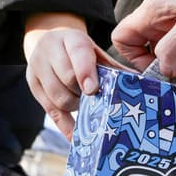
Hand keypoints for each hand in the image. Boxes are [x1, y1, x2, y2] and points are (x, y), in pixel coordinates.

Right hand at [22, 13, 126, 138]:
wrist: (51, 44)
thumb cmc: (82, 53)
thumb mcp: (97, 54)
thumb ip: (115, 68)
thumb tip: (142, 88)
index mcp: (70, 38)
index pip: (78, 53)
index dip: (85, 72)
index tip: (92, 89)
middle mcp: (49, 49)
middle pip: (66, 78)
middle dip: (83, 92)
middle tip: (95, 97)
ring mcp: (37, 67)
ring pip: (58, 97)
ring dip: (76, 106)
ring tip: (86, 103)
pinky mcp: (33, 86)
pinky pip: (50, 111)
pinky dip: (65, 126)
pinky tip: (76, 137)